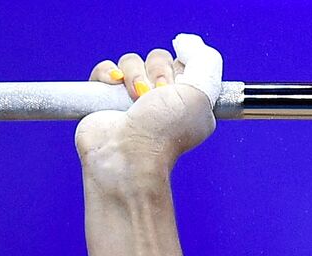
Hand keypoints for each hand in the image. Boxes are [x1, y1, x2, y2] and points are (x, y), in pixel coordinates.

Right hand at [75, 34, 221, 188]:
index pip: (184, 64)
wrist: (127, 155)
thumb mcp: (202, 93)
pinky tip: (113, 88)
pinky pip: (107, 69)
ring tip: (135, 99)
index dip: (180, 69)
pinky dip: (108, 74)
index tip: (180, 86)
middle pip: (158, 59)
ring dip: (134, 75)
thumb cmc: (165, 132)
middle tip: (156, 96)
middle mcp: (163, 100)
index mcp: (189, 101)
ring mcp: (134, 100)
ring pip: (132, 61)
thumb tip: (188, 43)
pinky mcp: (107, 99)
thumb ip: (205, 62)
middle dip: (157, 72)